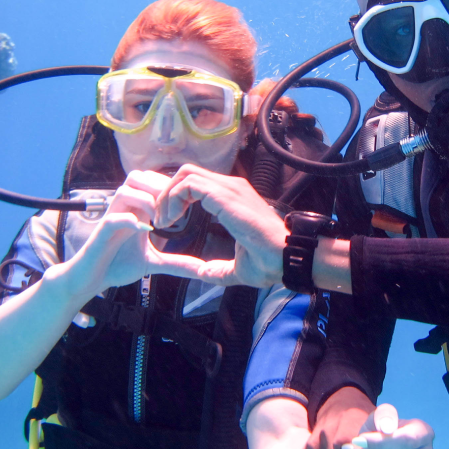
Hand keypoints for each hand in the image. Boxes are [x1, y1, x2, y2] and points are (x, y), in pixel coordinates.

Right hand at [57, 171, 198, 299]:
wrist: (92, 279)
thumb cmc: (118, 265)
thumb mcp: (153, 263)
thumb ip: (177, 263)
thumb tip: (203, 269)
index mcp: (136, 210)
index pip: (151, 182)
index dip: (169, 187)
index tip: (187, 205)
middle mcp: (123, 209)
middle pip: (138, 177)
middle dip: (159, 186)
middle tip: (175, 207)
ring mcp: (111, 219)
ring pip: (124, 190)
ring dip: (145, 200)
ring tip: (160, 220)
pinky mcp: (100, 234)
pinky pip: (113, 218)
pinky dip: (129, 221)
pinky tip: (145, 230)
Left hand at [152, 164, 286, 287]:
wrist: (287, 256)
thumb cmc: (270, 261)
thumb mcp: (238, 267)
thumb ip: (219, 269)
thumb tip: (205, 274)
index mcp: (234, 199)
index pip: (199, 183)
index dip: (178, 197)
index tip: (169, 221)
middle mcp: (231, 188)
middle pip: (188, 173)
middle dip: (168, 193)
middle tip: (161, 219)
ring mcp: (229, 189)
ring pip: (186, 174)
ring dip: (168, 195)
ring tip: (163, 220)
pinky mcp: (224, 195)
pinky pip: (189, 184)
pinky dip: (174, 198)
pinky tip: (171, 220)